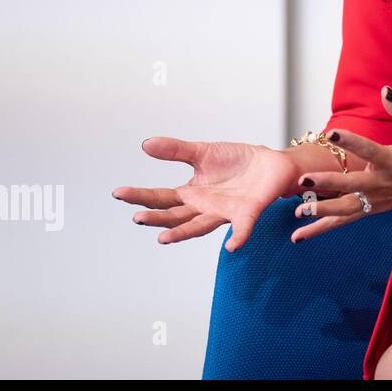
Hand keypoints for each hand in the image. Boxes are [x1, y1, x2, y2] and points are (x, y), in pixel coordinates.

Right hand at [114, 138, 299, 251]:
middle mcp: (204, 207)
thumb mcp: (204, 152)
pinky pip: (242, 228)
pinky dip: (238, 237)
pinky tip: (232, 246)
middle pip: (175, 216)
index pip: (160, 198)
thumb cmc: (238, 161)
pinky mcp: (248, 212)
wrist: (273, 163)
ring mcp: (225, 212)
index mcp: (192, 193)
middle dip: (156, 218)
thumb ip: (176, 151)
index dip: (140, 196)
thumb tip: (145, 144)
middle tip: (137, 217)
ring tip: (163, 238)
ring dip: (182, 233)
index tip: (118, 193)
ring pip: (200, 226)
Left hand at [292, 86, 391, 242]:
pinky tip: (300, 234)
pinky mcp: (375, 208)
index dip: (350, 141)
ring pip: (347, 210)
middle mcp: (384, 183)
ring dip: (322, 211)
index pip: (369, 149)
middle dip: (327, 183)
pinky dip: (323, 227)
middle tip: (303, 180)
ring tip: (298, 212)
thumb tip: (385, 90)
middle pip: (352, 186)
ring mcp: (379, 199)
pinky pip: (347, 220)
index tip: (331, 133)